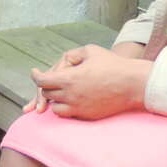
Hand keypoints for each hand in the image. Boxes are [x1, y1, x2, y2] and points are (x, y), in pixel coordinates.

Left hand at [30, 44, 152, 119]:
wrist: (132, 84)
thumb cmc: (112, 64)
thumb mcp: (89, 51)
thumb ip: (71, 55)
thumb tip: (61, 64)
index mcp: (69, 79)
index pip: (41, 81)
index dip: (35, 76)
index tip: (34, 72)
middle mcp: (71, 96)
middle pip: (46, 94)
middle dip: (45, 86)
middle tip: (49, 79)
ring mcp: (79, 108)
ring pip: (55, 108)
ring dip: (54, 99)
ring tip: (60, 90)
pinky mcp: (87, 116)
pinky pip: (68, 115)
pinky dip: (65, 107)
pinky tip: (70, 98)